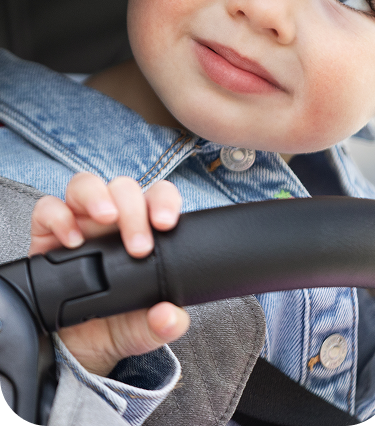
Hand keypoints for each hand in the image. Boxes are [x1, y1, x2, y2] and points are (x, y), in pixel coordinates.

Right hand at [29, 172, 189, 375]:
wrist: (78, 347)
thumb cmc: (118, 322)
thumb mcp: (147, 329)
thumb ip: (165, 324)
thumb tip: (170, 316)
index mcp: (142, 229)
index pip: (157, 197)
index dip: (164, 200)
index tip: (166, 223)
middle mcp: (111, 218)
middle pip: (123, 188)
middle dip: (133, 210)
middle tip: (138, 246)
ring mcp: (78, 220)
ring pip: (85, 184)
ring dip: (97, 196)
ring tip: (106, 217)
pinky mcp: (48, 232)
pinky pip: (48, 208)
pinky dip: (59, 217)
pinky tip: (71, 241)